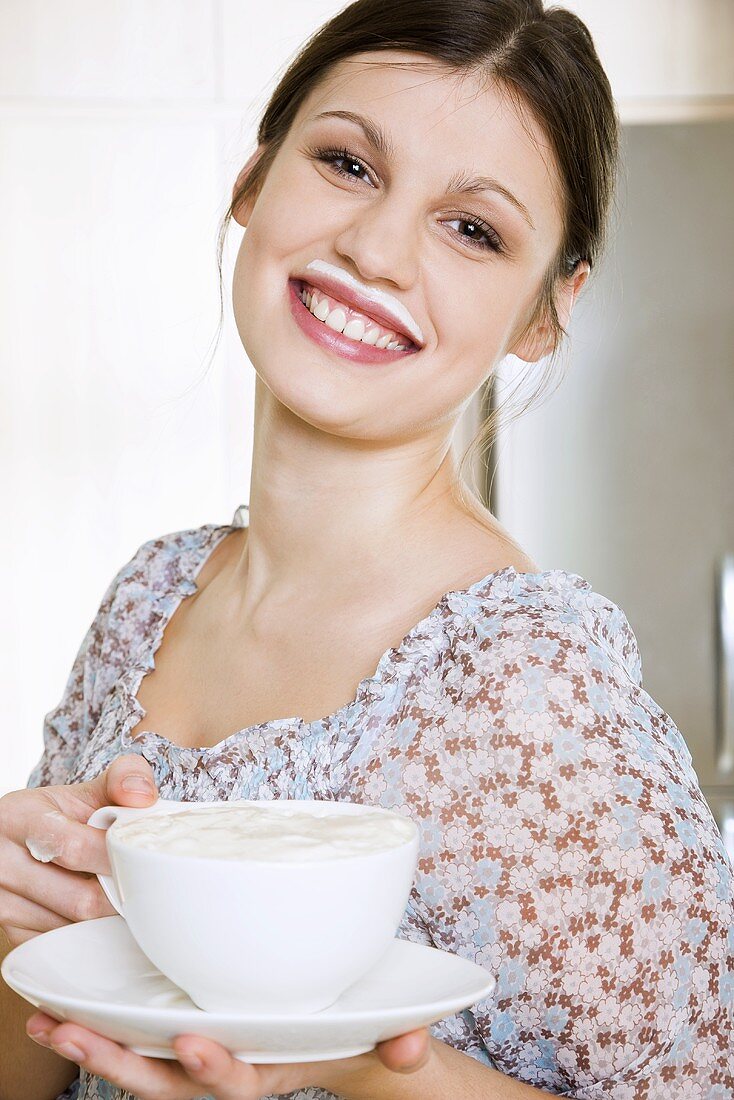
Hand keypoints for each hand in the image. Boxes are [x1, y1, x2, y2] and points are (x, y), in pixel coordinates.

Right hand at [0, 754, 158, 946]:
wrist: (20, 838)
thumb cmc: (61, 815)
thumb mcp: (85, 790)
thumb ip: (123, 778)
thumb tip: (144, 797)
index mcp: (19, 818)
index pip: (75, 847)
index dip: (117, 856)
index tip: (142, 858)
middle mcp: (0, 862)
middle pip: (79, 898)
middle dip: (120, 895)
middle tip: (146, 887)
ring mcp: (1, 902)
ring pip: (72, 928)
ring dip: (106, 919)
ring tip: (124, 898)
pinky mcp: (9, 933)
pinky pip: (60, 946)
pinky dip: (87, 936)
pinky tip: (99, 915)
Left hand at [26, 1012, 431, 1098]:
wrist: (328, 1034)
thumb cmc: (348, 1027)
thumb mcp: (380, 1035)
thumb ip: (399, 1041)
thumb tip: (413, 1048)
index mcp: (266, 1072)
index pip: (236, 1083)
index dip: (214, 1069)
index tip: (194, 1042)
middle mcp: (221, 1072)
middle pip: (163, 1083)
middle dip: (119, 1064)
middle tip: (76, 1037)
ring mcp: (194, 1059)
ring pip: (137, 1065)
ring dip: (91, 1047)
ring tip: (49, 1023)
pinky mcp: (178, 1035)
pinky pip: (131, 1041)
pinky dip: (94, 1027)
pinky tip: (57, 1005)